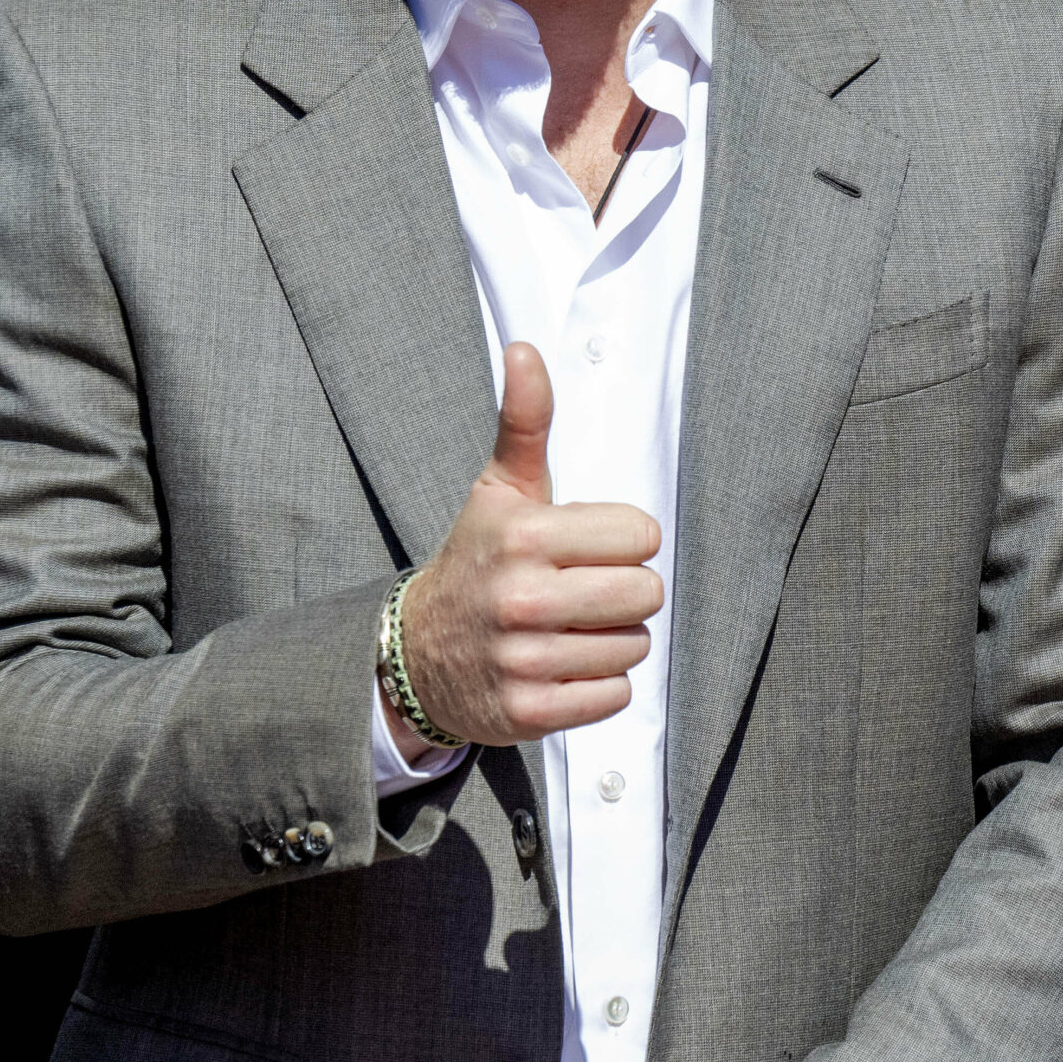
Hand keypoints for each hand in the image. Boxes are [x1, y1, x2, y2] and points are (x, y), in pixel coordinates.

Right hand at [402, 342, 662, 746]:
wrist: (416, 652)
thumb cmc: (478, 560)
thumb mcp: (498, 490)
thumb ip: (523, 422)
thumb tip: (525, 348)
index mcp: (525, 536)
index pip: (642, 535)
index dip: (623, 541)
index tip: (586, 548)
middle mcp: (522, 598)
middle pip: (645, 592)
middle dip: (624, 591)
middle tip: (582, 592)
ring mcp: (523, 659)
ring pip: (634, 646)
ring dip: (611, 640)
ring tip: (568, 629)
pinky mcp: (529, 712)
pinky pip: (614, 696)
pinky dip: (598, 685)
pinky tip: (562, 666)